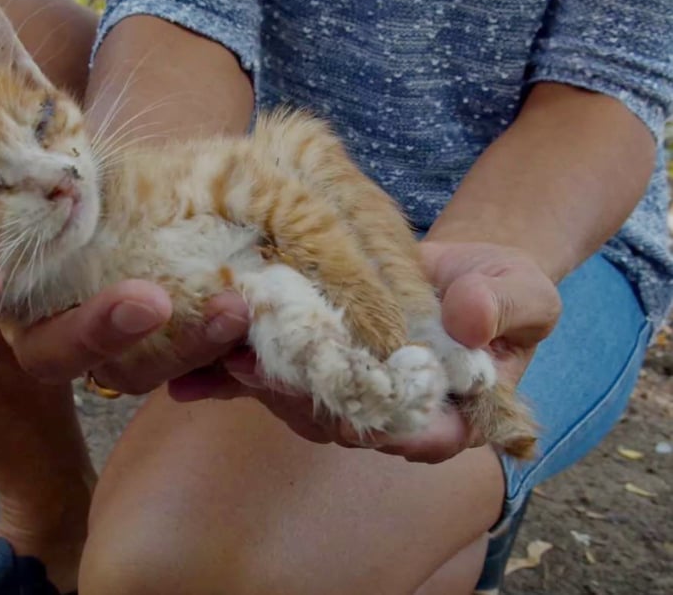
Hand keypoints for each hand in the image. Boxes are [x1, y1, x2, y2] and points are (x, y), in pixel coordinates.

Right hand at [0, 71, 250, 391]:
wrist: (120, 187)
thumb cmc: (48, 163)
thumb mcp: (10, 129)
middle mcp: (41, 326)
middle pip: (54, 355)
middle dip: (95, 332)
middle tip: (145, 299)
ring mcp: (103, 345)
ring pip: (131, 371)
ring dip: (182, 346)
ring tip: (231, 305)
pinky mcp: (155, 350)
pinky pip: (185, 366)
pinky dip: (214, 353)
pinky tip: (245, 320)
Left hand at [169, 240, 561, 462]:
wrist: (453, 268)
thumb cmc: (496, 288)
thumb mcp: (520, 291)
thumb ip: (503, 308)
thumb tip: (468, 316)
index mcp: (446, 415)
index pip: (422, 438)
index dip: (392, 430)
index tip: (361, 410)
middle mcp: (384, 414)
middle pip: (342, 422)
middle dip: (298, 398)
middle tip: (259, 369)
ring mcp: (339, 392)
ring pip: (294, 402)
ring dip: (255, 383)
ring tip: (218, 352)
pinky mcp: (303, 366)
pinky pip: (264, 378)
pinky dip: (225, 377)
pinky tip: (186, 373)